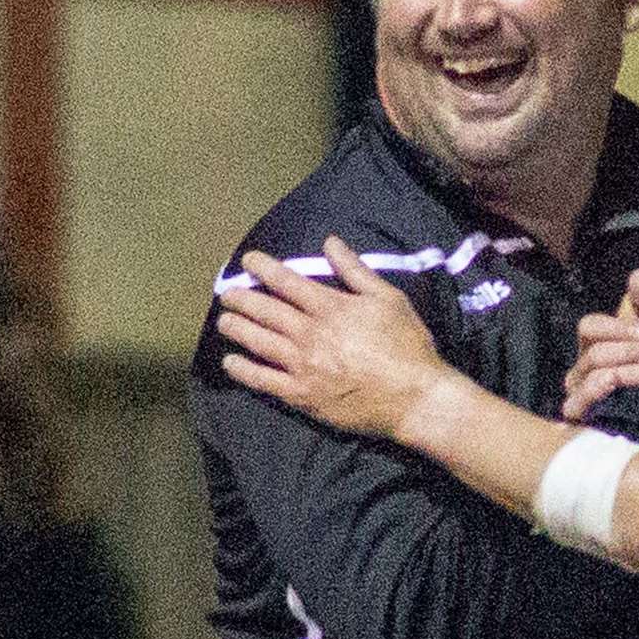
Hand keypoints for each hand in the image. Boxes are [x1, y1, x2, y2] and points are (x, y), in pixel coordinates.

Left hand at [217, 235, 452, 437]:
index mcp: (331, 307)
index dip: (263, 268)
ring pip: (259, 342)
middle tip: (227, 293)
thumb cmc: (407, 344)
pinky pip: (264, 380)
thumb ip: (355, 270)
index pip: (287, 282)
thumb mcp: (388, 298)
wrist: (414, 396)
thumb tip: (329, 243)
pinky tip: (231, 363)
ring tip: (224, 322)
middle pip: (265, 311)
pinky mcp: (302, 395)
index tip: (248, 261)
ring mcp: (303, 366)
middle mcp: (310, 334)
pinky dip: (244, 370)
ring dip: (237, 329)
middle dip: (242, 299)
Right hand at [561, 269, 638, 420]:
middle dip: (630, 351)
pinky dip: (596, 394)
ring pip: (594, 377)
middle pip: (595, 353)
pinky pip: (578, 406)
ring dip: (630, 372)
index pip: (590, 328)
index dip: (615, 327)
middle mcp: (585, 371)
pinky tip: (615, 389)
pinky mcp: (586, 422)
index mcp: (598, 347)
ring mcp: (583, 398)